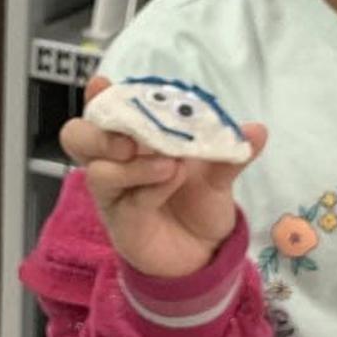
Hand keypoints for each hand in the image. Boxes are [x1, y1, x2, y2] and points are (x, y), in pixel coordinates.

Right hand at [61, 76, 267, 278]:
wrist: (205, 252)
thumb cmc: (199, 201)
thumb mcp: (218, 173)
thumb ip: (230, 151)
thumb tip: (259, 130)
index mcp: (131, 139)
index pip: (102, 111)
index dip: (97, 97)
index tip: (101, 84)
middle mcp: (114, 162)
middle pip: (77, 137)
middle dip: (98, 132)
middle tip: (131, 138)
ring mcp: (114, 194)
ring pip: (97, 171)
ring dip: (132, 165)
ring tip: (170, 164)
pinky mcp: (122, 222)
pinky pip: (127, 200)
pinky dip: (151, 186)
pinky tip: (173, 179)